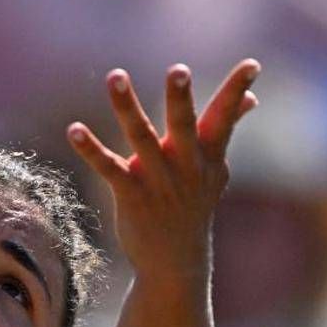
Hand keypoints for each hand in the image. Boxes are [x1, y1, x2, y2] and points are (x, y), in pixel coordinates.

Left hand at [66, 59, 260, 280]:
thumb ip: (227, 128)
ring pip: (142, 138)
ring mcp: (158, 181)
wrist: (177, 262)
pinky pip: (108, 168)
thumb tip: (251, 97)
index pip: (226, 117)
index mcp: (208, 156)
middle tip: (179, 69)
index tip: (253, 64)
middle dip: (181, 98)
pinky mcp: (131, 195)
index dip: (236, 90)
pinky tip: (74, 129)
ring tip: (116, 76)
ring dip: (127, 107)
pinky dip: (90, 148)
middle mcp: (186, 165)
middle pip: (184, 126)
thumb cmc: (193, 204)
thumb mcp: (215, 168)